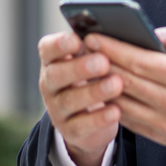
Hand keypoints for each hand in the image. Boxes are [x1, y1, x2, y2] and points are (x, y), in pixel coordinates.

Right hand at [37, 31, 122, 165]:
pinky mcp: (69, 131)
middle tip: (103, 62)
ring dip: (94, 92)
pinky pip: (82, 126)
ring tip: (116, 84)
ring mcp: (57, 109)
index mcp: (53, 61)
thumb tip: (118, 34)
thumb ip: (96, 47)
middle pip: (56, 75)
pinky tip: (116, 110)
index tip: (77, 39)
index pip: (47, 49)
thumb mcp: (90, 60)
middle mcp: (50, 84)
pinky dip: (99, 118)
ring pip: (69, 101)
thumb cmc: (93, 78)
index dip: (59, 44)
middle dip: (79, 68)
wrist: (89, 118)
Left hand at [86, 19, 165, 162]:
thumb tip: (158, 31)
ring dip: (100, 85)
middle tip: (80, 47)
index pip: (140, 61)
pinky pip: (130, 121)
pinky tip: (102, 92)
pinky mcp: (164, 137)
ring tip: (86, 68)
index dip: (113, 48)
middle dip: (100, 62)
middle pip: (126, 81)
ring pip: (123, 103)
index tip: (94, 36)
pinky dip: (113, 106)